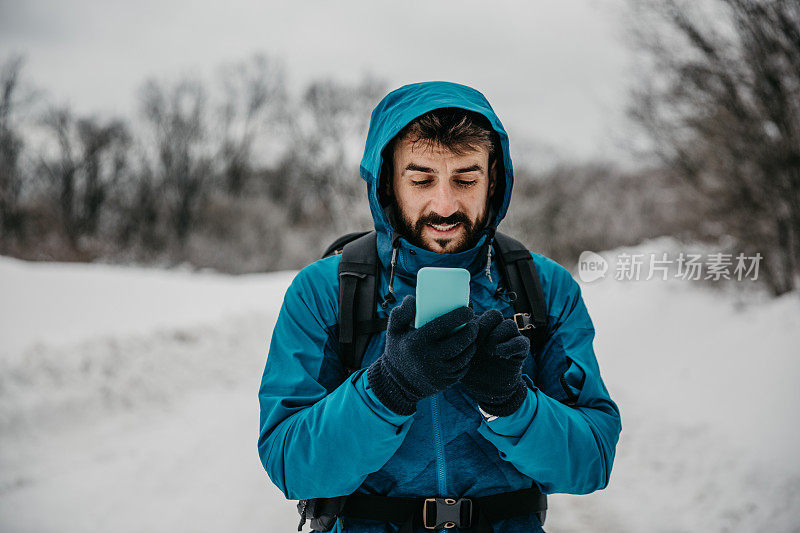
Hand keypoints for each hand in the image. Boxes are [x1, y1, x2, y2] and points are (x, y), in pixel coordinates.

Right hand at [367, 295, 477, 414]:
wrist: (397, 383)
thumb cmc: (399, 350)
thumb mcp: (394, 331)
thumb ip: (401, 313)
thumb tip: (412, 298)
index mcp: (416, 342)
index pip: (442, 326)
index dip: (458, 316)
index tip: (468, 310)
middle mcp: (428, 358)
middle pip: (459, 342)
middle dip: (471, 331)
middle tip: (473, 323)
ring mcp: (438, 372)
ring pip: (464, 356)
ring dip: (472, 344)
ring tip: (472, 334)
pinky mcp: (446, 382)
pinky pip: (463, 368)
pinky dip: (468, 358)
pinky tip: (468, 349)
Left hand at [461, 309, 529, 416]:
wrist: (489, 390)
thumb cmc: (471, 372)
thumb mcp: (458, 358)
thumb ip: (453, 344)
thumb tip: (437, 334)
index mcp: (480, 329)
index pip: (478, 313)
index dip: (470, 321)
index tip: (462, 334)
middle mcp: (494, 331)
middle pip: (494, 315)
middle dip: (485, 324)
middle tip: (477, 339)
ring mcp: (508, 340)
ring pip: (509, 324)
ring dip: (498, 334)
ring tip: (489, 348)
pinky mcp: (520, 351)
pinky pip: (522, 341)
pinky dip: (511, 345)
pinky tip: (500, 353)